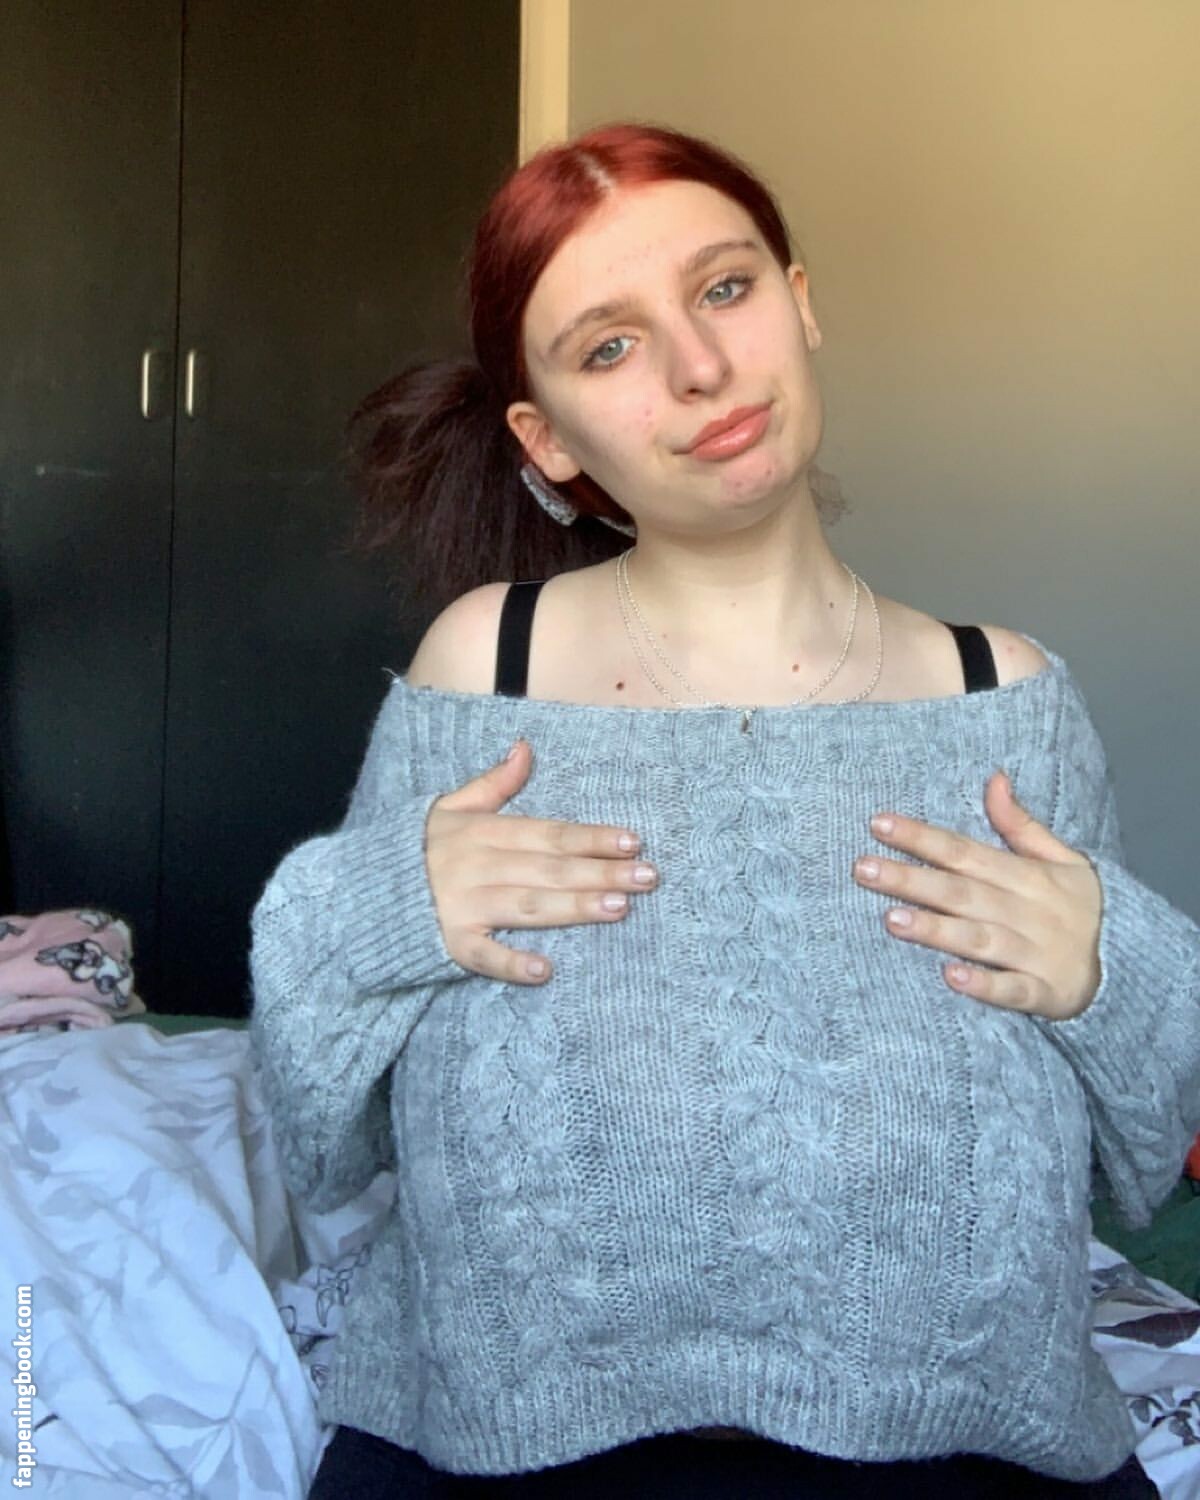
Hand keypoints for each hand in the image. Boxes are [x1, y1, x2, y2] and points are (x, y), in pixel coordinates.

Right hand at [424, 740, 658, 985]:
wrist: (361, 892)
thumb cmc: (416, 849)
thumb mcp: (449, 807)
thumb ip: (493, 783)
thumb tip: (526, 747)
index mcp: (482, 831)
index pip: (548, 833)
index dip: (591, 837)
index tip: (633, 841)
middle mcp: (477, 866)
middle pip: (548, 868)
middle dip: (600, 871)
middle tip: (647, 878)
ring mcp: (462, 906)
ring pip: (526, 906)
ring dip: (572, 907)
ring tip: (617, 908)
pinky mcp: (448, 943)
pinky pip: (482, 954)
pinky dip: (510, 962)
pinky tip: (543, 970)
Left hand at [852, 771, 1103, 1019]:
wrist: (1129, 966)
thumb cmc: (1081, 908)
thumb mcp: (1061, 858)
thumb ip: (1020, 824)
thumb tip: (993, 777)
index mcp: (1025, 875)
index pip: (964, 851)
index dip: (922, 837)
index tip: (878, 823)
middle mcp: (1024, 911)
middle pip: (961, 892)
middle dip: (912, 879)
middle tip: (862, 868)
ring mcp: (1033, 953)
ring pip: (979, 939)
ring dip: (937, 929)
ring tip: (891, 919)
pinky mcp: (1042, 993)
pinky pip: (1011, 990)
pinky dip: (983, 986)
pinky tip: (951, 977)